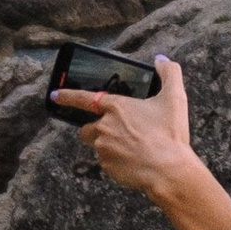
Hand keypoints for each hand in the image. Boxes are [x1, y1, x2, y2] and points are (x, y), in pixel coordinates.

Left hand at [60, 57, 230, 229]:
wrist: (169, 170)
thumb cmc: (170, 133)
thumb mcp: (175, 98)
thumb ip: (169, 73)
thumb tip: (161, 59)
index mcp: (116, 106)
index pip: (83, 98)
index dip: (67, 96)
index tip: (55, 95)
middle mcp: (104, 126)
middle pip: (88, 127)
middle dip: (97, 129)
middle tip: (119, 133)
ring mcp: (103, 148)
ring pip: (98, 145)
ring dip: (108, 145)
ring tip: (132, 149)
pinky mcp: (107, 167)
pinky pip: (107, 163)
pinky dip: (117, 162)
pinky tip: (135, 161)